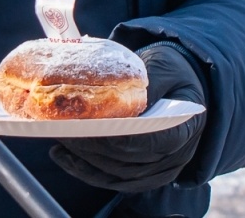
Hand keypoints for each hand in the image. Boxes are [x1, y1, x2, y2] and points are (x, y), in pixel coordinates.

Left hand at [49, 42, 206, 193]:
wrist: (179, 86)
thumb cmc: (171, 72)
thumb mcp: (163, 67)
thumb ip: (146, 83)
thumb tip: (119, 93)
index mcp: (185, 128)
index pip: (149, 142)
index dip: (116, 137)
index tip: (87, 126)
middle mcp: (176, 156)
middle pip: (128, 160)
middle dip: (92, 146)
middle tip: (63, 129)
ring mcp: (160, 170)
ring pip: (117, 174)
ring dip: (84, 160)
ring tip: (59, 139)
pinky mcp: (143, 175)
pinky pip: (112, 178)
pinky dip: (85, 170)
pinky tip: (63, 155)